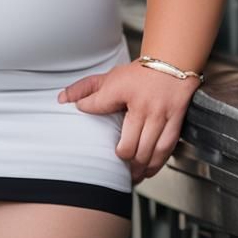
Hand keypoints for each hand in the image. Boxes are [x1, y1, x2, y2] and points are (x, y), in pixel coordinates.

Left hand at [57, 60, 200, 183]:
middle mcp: (143, 104)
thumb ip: (85, 88)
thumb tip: (62, 99)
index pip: (99, 104)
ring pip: (147, 152)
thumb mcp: (110, 77)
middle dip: (121, 156)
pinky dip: (155, 164)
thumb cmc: (140, 73)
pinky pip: (165, 150)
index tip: (86, 116)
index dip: (88, 110)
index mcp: (124, 88)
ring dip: (137, 167)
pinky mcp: (175, 123)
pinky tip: (147, 169)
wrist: (171, 64)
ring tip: (130, 173)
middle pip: (128, 144)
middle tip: (116, 160)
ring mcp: (160, 115)